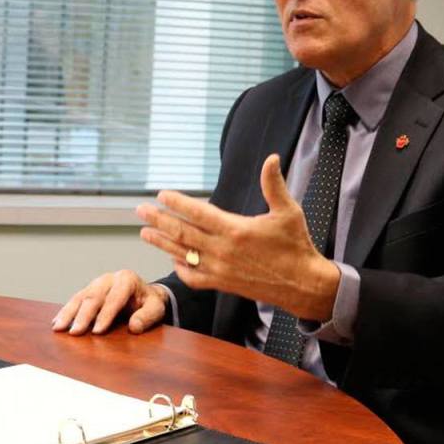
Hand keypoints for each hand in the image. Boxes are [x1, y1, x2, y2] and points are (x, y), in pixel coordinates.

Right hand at [51, 269, 168, 335]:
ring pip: (81, 296)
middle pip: (94, 296)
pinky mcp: (89, 290)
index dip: (106, 315)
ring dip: (68, 313)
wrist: (144, 294)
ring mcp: (97, 283)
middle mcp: (109, 279)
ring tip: (59, 328)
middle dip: (83, 316)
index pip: (115, 297)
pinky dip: (65, 311)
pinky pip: (75, 299)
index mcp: (127, 279)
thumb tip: (134, 327)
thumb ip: (147, 317)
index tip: (98, 331)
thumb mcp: (156, 309)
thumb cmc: (149, 302)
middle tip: (75, 333)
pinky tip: (57, 322)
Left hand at [136, 154, 339, 320]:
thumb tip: (271, 158)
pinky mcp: (222, 284)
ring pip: (183, 254)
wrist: (303, 284)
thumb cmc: (296, 245)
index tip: (162, 194)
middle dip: (159, 220)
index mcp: (236, 230)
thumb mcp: (288, 211)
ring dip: (161, 243)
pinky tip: (172, 257)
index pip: (198, 213)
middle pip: (182, 233)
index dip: (177, 203)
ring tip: (144, 233)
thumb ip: (274, 185)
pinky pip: (193, 277)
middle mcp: (223, 251)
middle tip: (140, 210)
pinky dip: (180, 267)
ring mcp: (220, 270)